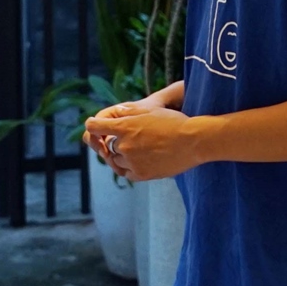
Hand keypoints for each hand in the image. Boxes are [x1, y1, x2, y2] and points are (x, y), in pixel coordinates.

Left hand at [84, 104, 199, 181]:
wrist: (193, 142)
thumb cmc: (173, 122)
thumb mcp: (150, 110)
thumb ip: (127, 112)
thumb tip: (112, 113)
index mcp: (125, 127)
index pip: (94, 126)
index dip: (93, 125)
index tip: (95, 127)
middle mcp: (124, 146)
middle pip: (108, 145)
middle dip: (116, 141)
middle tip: (134, 138)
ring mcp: (131, 162)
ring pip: (116, 160)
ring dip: (123, 155)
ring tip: (142, 148)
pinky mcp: (141, 175)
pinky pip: (126, 173)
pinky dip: (130, 167)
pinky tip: (142, 160)